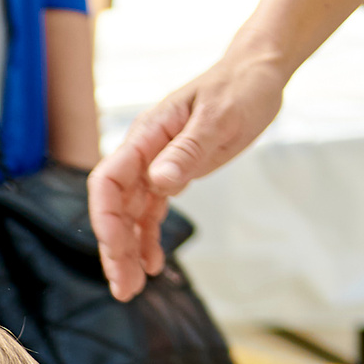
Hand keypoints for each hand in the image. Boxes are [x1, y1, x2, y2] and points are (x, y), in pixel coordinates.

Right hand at [89, 52, 284, 300]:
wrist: (258, 73)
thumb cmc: (241, 87)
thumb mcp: (219, 118)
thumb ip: (187, 151)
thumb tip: (159, 182)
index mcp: (147, 136)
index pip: (107, 181)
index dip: (105, 219)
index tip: (115, 251)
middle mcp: (143, 153)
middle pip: (114, 207)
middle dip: (114, 249)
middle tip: (124, 289)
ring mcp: (155, 165)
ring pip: (129, 216)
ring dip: (127, 252)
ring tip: (131, 289)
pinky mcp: (173, 174)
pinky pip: (150, 213)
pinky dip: (148, 239)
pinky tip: (153, 264)